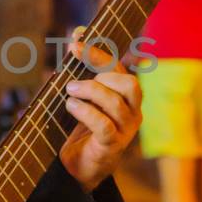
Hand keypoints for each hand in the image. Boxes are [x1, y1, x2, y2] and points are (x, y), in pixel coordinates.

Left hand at [60, 37, 141, 191]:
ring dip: (89, 93)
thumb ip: (80, 70)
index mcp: (126, 97)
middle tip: (73, 83)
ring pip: (116, 103)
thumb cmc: (82, 128)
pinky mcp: (113, 146)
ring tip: (69, 93)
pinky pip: (104, 125)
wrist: (79, 167)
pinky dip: (86, 112)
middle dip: (100, 75)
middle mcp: (132, 112)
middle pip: (130, 83)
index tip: (75, 42)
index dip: (98, 53)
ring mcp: (126, 130)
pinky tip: (71, 107)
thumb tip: (75, 34)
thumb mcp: (81, 97)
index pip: (119, 68)